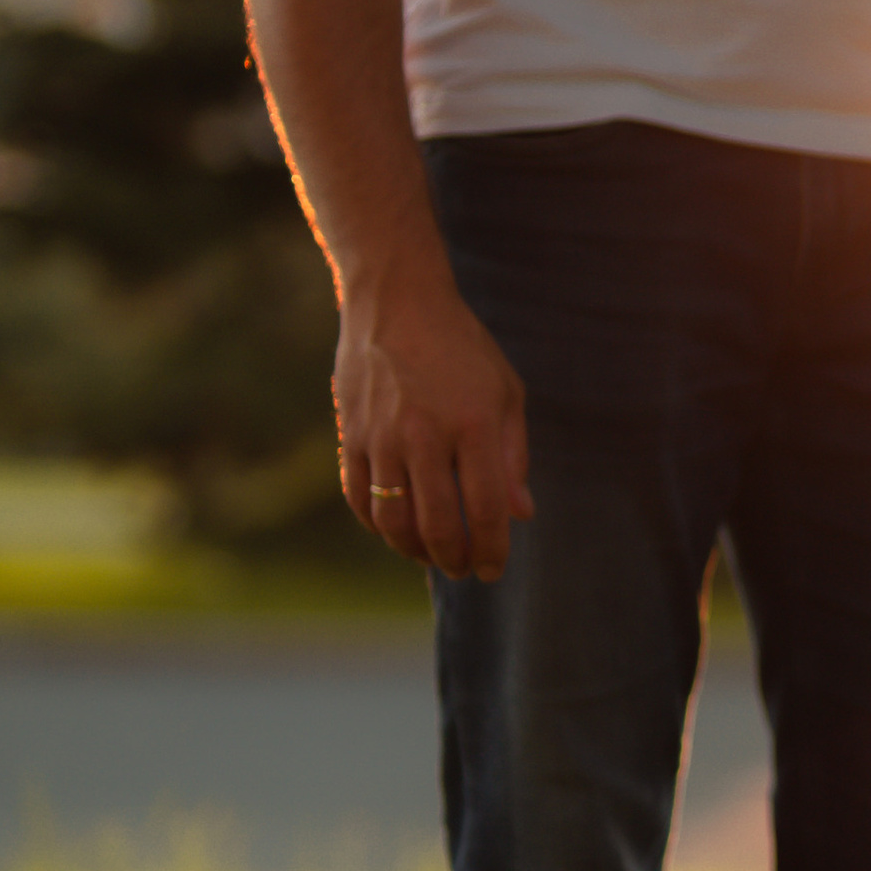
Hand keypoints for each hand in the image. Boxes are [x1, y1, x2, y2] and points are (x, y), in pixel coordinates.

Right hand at [337, 271, 533, 583]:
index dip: (491, 550)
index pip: (485, 508)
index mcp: (474, 423)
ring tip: (431, 555)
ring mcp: (382, 435)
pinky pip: (359, 497)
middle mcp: (426, 433)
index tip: (494, 570)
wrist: (397, 300)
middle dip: (454, 559)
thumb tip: (520, 514)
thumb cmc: (462, 347)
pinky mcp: (351, 432)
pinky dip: (377, 525)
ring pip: (393, 520)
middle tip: (463, 570)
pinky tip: (395, 530)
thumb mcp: (505, 391)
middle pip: (437, 524)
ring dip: (414, 550)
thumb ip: (513, 455)